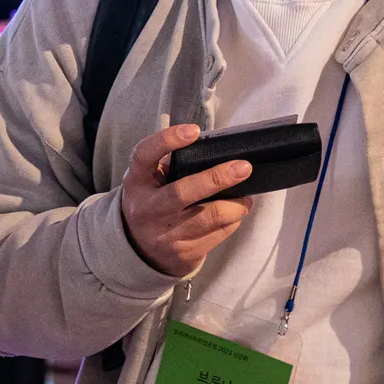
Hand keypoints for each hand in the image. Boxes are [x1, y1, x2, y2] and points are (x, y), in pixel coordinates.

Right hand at [118, 124, 252, 278]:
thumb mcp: (150, 179)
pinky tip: (235, 213)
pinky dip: (232, 221)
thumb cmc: (154, 199)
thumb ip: (173, 163)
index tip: (194, 130)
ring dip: (235, 205)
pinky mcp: (183, 252)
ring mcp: (164, 234)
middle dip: (217, 178)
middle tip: (243, 168)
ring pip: (209, 217)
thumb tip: (217, 150)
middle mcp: (147, 208)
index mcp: (137, 182)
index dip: (167, 140)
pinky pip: (218, 234)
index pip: (144, 155)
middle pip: (183, 192)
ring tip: (246, 196)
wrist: (140, 248)